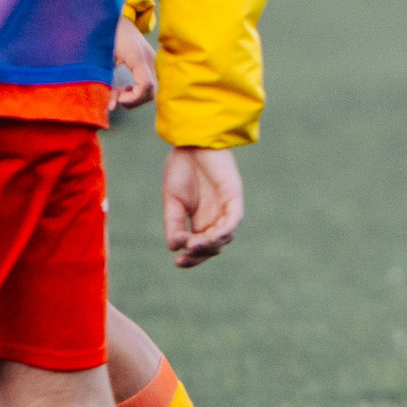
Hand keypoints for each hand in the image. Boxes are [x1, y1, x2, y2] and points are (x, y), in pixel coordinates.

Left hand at [112, 18, 156, 109]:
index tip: (118, 99)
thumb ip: (106, 84)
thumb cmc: (105, 36)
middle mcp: (149, 59)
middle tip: (117, 98)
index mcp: (138, 58)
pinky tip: (125, 87)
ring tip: (120, 92)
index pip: (146, 86)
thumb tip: (110, 107)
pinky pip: (149, 82)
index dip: (133, 99)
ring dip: (137, 96)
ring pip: (152, 88)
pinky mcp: (149, 60)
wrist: (112, 16)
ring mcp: (151, 59)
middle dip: (135, 100)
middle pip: (151, 90)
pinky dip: (139, 90)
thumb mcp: (102, 61)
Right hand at [162, 147, 242, 267]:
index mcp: (200, 220)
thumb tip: (175, 247)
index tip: (177, 263)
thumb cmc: (183, 168)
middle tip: (187, 252)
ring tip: (195, 244)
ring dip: (211, 245)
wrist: (191, 143)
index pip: (200, 248)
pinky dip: (225, 230)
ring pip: (225, 237)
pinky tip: (212, 236)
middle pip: (214, 247)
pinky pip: (233, 220)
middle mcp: (215, 218)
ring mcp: (225, 209)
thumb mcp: (172, 201)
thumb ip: (173, 224)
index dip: (192, 259)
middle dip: (200, 255)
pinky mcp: (233, 198)